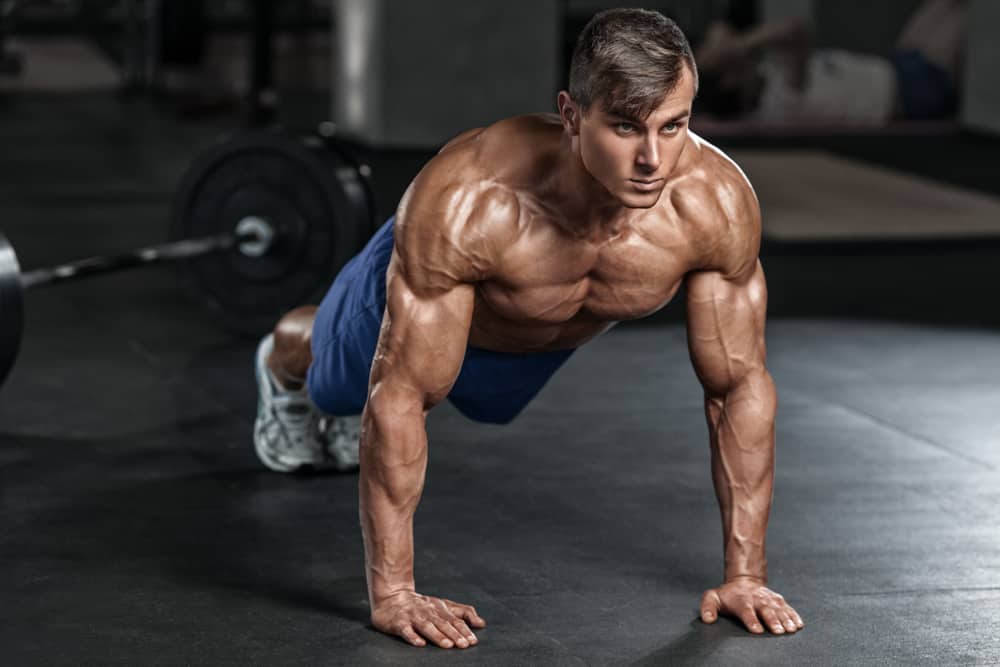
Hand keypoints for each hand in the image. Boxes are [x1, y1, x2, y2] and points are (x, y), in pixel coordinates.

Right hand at [371, 590, 485, 648]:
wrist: (392, 597)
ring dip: (437, 636)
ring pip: (427, 627)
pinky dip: (413, 637)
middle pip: (443, 624)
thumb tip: (481, 623)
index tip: (473, 641)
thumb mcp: (444, 605)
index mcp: (440, 608)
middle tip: (464, 645)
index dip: (464, 630)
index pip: (454, 620)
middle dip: (454, 634)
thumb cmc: (422, 605)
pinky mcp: (399, 623)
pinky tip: (420, 644)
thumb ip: (463, 613)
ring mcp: (413, 617)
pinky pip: (406, 631)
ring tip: (448, 645)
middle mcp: (428, 612)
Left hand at [700, 577, 803, 634]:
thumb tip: (707, 619)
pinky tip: (799, 624)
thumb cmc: (728, 595)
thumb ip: (707, 607)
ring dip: (785, 619)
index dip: (752, 620)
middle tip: (778, 631)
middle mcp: (757, 599)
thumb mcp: (713, 598)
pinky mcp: (778, 600)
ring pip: (779, 609)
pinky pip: (788, 608)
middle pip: (766, 611)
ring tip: (791, 629)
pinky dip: (794, 615)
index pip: (746, 611)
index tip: (757, 630)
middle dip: (772, 621)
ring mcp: (769, 599)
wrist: (743, 581)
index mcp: (741, 600)